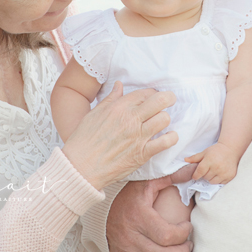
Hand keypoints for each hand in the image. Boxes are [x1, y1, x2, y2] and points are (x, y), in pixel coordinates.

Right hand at [62, 82, 177, 189]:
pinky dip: (171, 138)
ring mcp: (138, 136)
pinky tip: (169, 137)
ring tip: (162, 122)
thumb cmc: (84, 140)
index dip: (153, 93)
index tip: (154, 97)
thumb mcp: (95, 113)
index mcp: (119, 107)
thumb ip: (110, 99)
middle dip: (168, 98)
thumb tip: (119, 85)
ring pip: (164, 119)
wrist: (80, 166)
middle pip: (160, 101)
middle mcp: (130, 119)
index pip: (144, 93)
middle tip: (170, 100)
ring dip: (165, 119)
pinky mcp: (142, 154)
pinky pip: (165, 142)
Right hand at [106, 166, 196, 251]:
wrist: (101, 209)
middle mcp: (129, 237)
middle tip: (189, 247)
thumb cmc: (128, 195)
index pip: (166, 235)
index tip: (188, 227)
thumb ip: (172, 176)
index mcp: (138, 216)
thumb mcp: (147, 181)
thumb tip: (195, 168)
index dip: (183, 234)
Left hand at [184, 142, 238, 184]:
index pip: (199, 172)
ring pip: (212, 182)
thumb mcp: (205, 152)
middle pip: (205, 177)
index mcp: (209, 160)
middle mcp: (217, 167)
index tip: (195, 176)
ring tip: (213, 171)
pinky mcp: (229, 176)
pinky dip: (218, 180)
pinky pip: (220, 183)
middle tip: (207, 169)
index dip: (196, 175)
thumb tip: (185, 160)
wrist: (230, 150)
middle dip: (204, 175)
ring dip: (210, 178)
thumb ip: (195, 157)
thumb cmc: (216, 151)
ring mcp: (224, 173)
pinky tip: (219, 173)